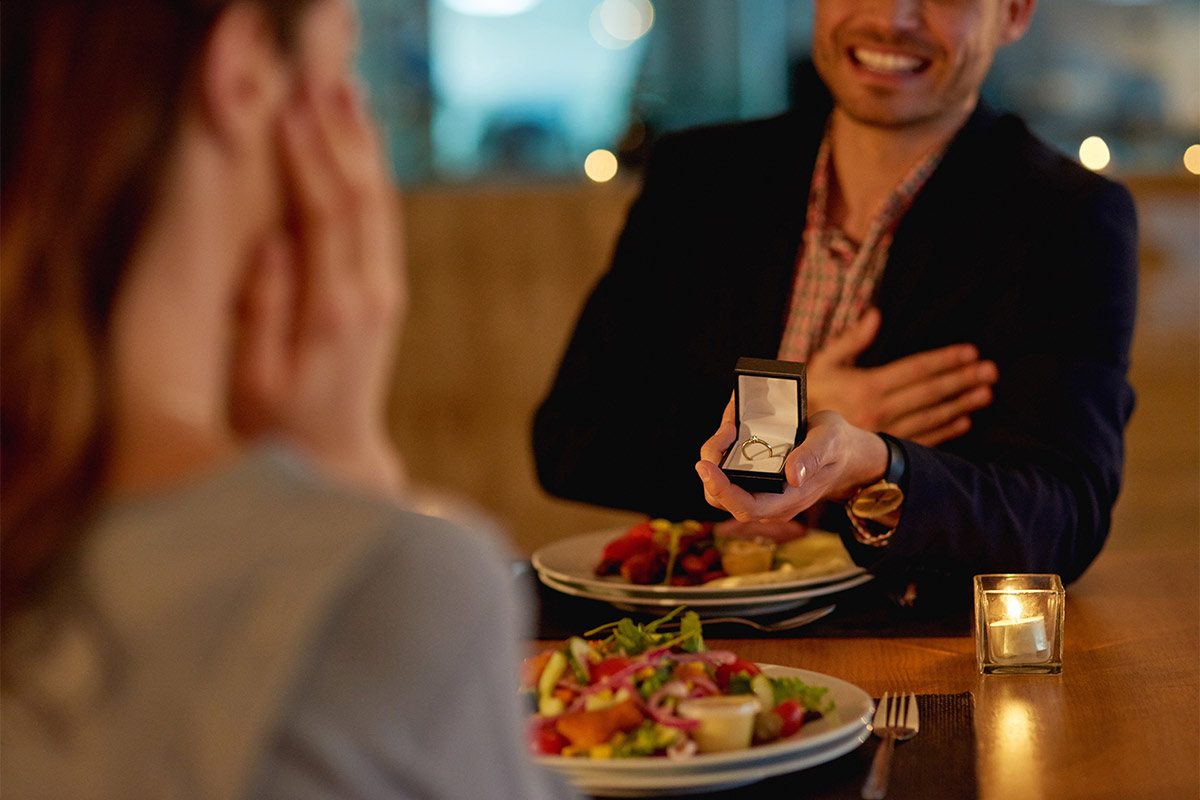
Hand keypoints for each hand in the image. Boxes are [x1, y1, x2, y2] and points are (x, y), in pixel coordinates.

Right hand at [230, 77, 405, 493]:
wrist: (337, 457)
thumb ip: (262, 311)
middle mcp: (370, 297)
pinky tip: (358, 147)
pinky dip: (370, 178)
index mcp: (332, 313)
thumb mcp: (254, 379)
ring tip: (345, 96)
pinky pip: (383, 224)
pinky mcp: (386, 295)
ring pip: (381, 207)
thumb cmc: (278, 426)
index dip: (310, 160)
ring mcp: (385, 294)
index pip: (327, 218)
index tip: (291, 113)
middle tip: (321, 84)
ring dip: (363, 149)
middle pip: (364, 200)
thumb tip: (272, 242)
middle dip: (341, 138)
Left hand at [696, 401, 885, 522]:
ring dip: (716, 458)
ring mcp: (763, 495)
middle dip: (712, 469)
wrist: (847, 454)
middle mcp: (771, 503)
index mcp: (788, 500)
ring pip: (722, 489)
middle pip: (724, 500)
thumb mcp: (830, 441)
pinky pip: (730, 474)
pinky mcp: (757, 483)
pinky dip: (724, 451)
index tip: (705, 465)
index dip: (721, 490)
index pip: (746, 507)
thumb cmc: (839, 446)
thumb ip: (813, 456)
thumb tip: (793, 476)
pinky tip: (732, 426)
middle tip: (722, 433)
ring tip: (728, 426)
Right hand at [807, 308, 997, 445]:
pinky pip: (922, 441)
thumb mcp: (823, 363)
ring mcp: (884, 433)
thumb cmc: (808, 396)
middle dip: (963, 380)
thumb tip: (875, 315)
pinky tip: (963, 421)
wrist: (791, 440)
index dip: (945, 360)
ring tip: (985, 393)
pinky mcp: (884, 451)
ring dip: (961, 404)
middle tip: (990, 371)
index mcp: (867, 386)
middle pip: (931, 393)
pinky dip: (945, 431)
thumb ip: (851, 340)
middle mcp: (880, 410)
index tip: (970, 352)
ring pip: (932, 417)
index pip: (916, 369)